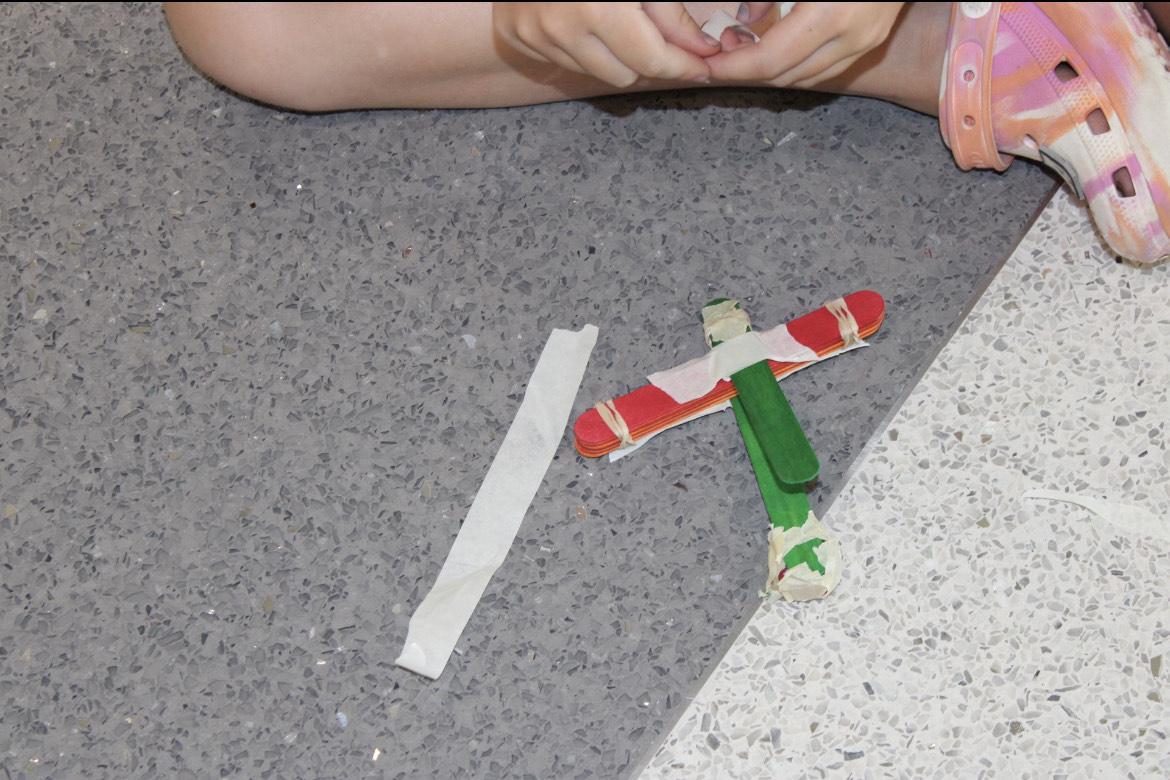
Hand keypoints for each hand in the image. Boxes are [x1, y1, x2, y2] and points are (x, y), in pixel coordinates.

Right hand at [493, 2, 719, 86]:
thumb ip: (671, 14)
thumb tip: (701, 50)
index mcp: (599, 6)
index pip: (652, 60)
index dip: (684, 65)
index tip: (704, 66)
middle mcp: (562, 26)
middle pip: (626, 76)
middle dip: (648, 57)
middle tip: (658, 32)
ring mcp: (534, 34)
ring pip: (596, 72)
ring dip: (615, 53)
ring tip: (616, 16)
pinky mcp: (516, 36)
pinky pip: (565, 61)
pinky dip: (583, 46)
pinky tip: (582, 16)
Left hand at [707, 2, 904, 85]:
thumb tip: (746, 16)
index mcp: (830, 15)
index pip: (769, 61)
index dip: (732, 68)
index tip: (707, 65)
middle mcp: (852, 37)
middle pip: (785, 76)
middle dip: (747, 71)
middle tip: (722, 50)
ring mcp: (867, 42)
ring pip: (806, 78)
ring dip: (772, 71)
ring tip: (746, 47)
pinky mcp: (874, 39)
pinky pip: (827, 67)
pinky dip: (796, 65)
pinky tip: (778, 47)